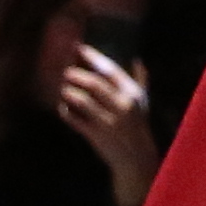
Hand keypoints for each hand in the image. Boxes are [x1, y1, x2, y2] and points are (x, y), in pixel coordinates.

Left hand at [52, 46, 158, 205]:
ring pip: (83, 101)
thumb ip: (141, 80)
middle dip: (77, 75)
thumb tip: (137, 60)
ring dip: (70, 92)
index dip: (93, 57)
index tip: (79, 48)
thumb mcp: (142, 102)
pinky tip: (62, 107)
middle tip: (66, 71)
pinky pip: (76, 120)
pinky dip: (67, 112)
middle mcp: (122, 106)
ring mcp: (109, 121)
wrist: (136, 157)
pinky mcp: (97, 135)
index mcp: (132, 94)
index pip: (111, 70)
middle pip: (94, 84)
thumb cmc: (138, 125)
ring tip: (63, 88)